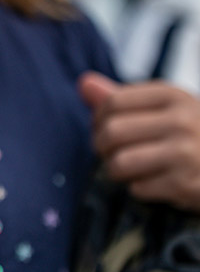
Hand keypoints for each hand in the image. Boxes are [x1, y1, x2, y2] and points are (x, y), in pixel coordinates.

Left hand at [79, 71, 199, 211]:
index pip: (112, 103)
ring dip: (117, 170)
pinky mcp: (187, 185)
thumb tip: (83, 83)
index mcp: (173, 95)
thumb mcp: (166, 108)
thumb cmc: (195, 134)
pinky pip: (138, 188)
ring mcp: (186, 154)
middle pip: (111, 132)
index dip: (98, 118)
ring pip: (119, 163)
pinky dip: (139, 189)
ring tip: (129, 169)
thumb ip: (122, 98)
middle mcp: (181, 121)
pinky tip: (155, 183)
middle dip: (102, 147)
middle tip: (110, 152)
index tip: (103, 128)